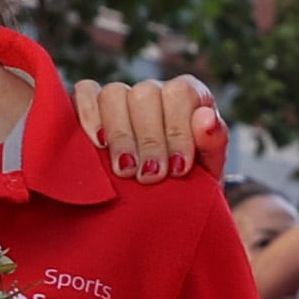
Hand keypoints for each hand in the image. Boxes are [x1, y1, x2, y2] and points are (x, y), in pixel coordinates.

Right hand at [68, 75, 224, 185]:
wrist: (161, 208)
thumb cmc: (188, 185)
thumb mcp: (209, 171)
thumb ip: (214, 143)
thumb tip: (206, 118)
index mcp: (188, 97)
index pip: (181, 93)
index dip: (178, 131)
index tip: (178, 169)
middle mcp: (154, 91)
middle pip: (145, 94)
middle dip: (149, 140)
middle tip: (151, 177)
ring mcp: (121, 96)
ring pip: (114, 94)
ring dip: (120, 136)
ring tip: (126, 172)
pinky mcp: (91, 105)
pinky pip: (85, 93)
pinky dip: (89, 116)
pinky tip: (99, 146)